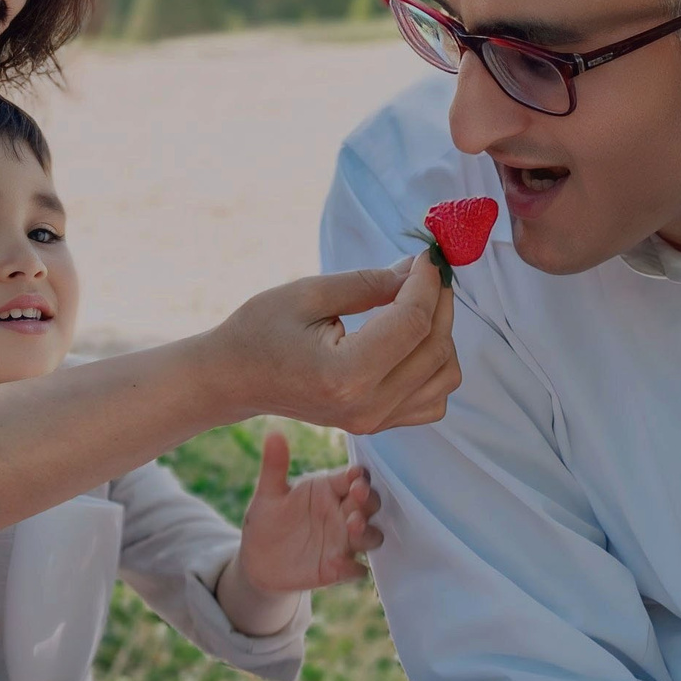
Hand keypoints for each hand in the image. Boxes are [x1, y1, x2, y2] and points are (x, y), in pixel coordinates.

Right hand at [208, 258, 457, 436]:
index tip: (427, 255)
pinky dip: (434, 365)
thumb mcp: (308, 293)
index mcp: (346, 375)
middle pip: (437, 349)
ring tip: (414, 304)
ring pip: (446, 375)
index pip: (413, 323)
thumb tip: (417, 269)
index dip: (427, 283)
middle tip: (425, 271)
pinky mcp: (379, 425)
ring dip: (441, 333)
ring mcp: (375, 422)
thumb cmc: (260, 331)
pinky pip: (433, 398)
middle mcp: (367, 407)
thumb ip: (369, 282)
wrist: (234, 378)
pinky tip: (408, 340)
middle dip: (439, 302)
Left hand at [237, 431, 383, 593]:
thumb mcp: (268, 494)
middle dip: (369, 500)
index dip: (358, 476)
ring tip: (352, 526)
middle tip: (359, 495)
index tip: (355, 475)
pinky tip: (338, 565)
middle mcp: (341, 513)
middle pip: (369, 504)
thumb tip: (273, 433)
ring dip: (367, 531)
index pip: (352, 478)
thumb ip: (274, 466)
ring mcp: (343, 541)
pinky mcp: (338, 568)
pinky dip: (352, 567)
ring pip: (371, 535)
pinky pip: (355, 569)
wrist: (257, 561)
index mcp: (328, 490)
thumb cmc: (267, 520)